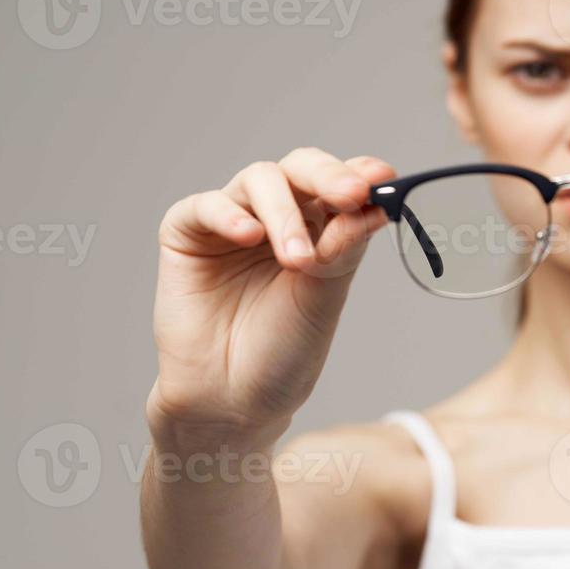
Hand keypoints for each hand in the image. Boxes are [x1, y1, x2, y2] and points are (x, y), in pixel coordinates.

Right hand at [147, 148, 395, 439]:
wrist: (232, 400)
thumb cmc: (283, 351)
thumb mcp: (325, 296)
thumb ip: (344, 248)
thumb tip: (376, 204)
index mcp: (320, 227)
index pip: (341, 183)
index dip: (360, 174)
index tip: (382, 177)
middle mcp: (279, 215)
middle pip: (302, 169)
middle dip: (329, 177)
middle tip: (351, 195)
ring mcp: (233, 220)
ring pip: (260, 180)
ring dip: (285, 213)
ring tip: (299, 260)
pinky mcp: (187, 233)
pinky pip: (206, 205)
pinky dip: (229, 215)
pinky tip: (249, 237)